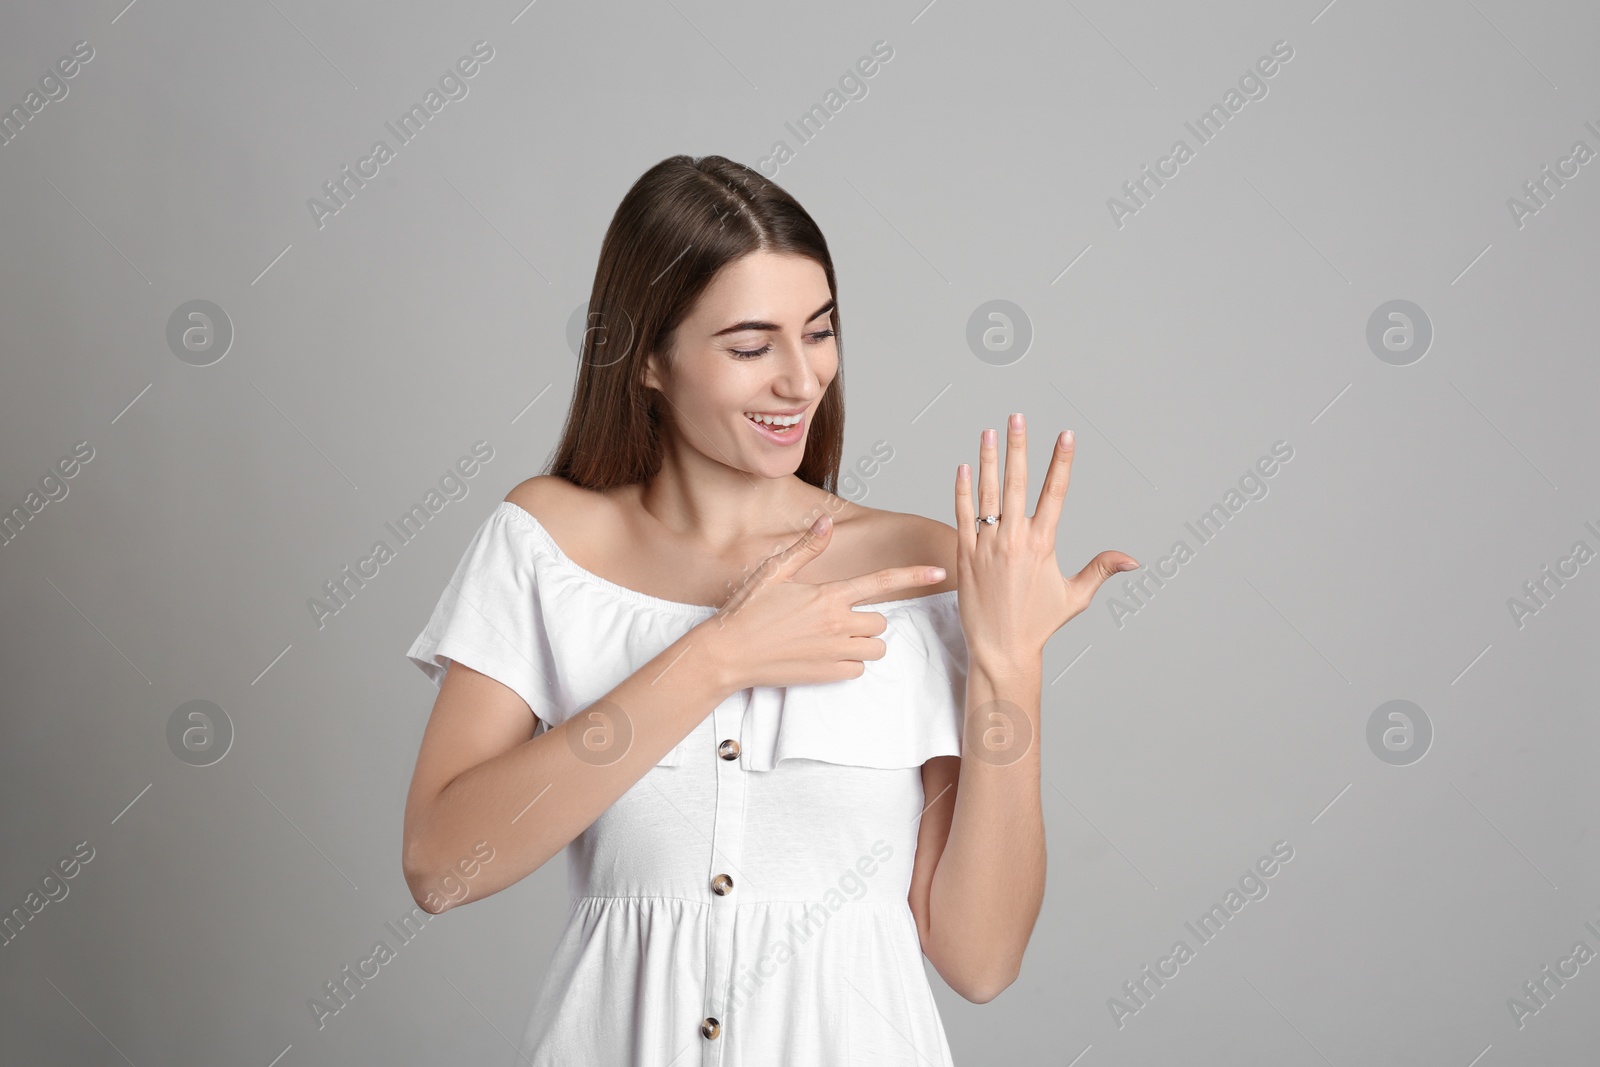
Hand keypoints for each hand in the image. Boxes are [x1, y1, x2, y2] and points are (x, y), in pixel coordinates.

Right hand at [692, 514, 949, 692]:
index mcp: (828, 594)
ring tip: (835, 637)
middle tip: (837, 617)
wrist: (727, 653)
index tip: (940, 572)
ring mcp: (835, 651)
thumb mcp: (775, 572)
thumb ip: (807, 548)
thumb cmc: (747, 610)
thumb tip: (827, 522)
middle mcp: (837, 623)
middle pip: (881, 621)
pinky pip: (859, 669)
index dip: (914, 575)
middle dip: (867, 619)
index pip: (882, 582)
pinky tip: (825, 655)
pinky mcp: (829, 675)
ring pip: (875, 647)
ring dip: (863, 642)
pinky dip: (848, 663)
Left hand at [955, 414, 1137, 665]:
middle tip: (1017, 417)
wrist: (1001, 649)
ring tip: (990, 431)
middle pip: (1016, 482)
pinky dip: (962, 490)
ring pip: (986, 493)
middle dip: (1018, 446)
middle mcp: (1013, 539)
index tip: (1066, 435)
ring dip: (988, 459)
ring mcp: (986, 545)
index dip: (1061, 461)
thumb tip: (1133, 559)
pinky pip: (962, 515)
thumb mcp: (1075, 596)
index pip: (1054, 492)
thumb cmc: (1038, 624)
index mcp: (1042, 544)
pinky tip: (964, 467)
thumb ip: (1101, 569)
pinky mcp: (964, 555)